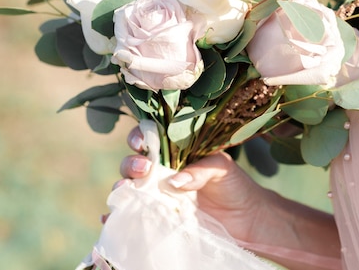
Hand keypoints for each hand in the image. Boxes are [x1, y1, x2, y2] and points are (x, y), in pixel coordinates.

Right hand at [117, 126, 341, 269]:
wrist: (246, 221)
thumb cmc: (235, 186)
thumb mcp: (222, 168)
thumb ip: (200, 170)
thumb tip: (174, 181)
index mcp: (176, 153)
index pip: (150, 140)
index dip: (140, 137)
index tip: (141, 142)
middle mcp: (162, 173)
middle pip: (134, 163)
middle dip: (131, 163)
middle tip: (143, 168)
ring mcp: (158, 197)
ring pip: (129, 188)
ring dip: (123, 187)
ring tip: (127, 190)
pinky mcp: (158, 219)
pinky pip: (133, 216)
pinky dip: (118, 217)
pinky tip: (112, 218)